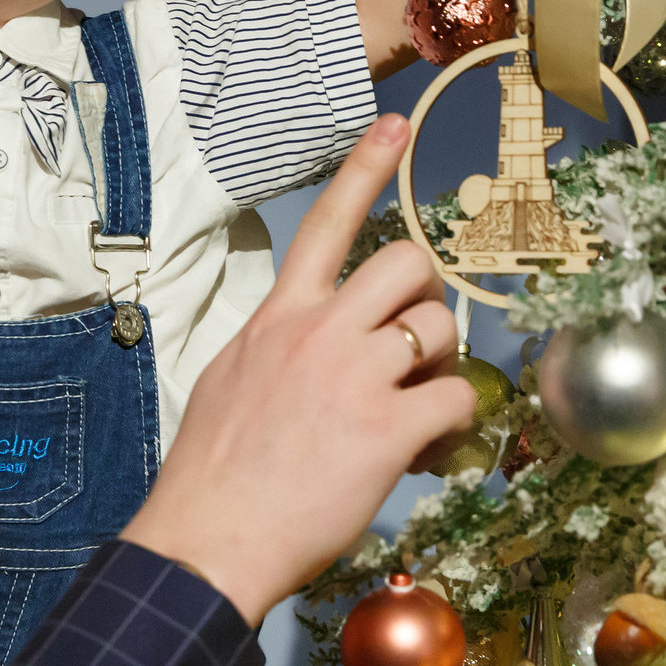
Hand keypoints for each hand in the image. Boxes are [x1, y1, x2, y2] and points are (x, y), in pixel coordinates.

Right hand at [120, 115, 472, 624]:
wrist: (206, 541)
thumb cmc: (211, 476)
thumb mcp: (230, 382)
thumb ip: (275, 351)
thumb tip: (305, 352)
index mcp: (278, 319)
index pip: (324, 224)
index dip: (364, 168)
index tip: (394, 124)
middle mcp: (318, 334)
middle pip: (405, 264)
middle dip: (428, 295)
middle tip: (421, 340)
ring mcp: (354, 379)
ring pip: (438, 330)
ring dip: (444, 367)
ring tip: (423, 412)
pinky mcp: (387, 432)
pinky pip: (456, 401)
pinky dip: (458, 427)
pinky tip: (432, 453)